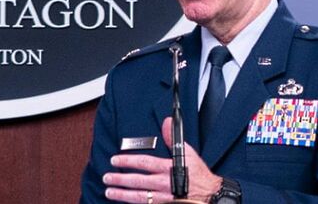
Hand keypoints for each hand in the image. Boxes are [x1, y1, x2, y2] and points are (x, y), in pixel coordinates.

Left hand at [103, 117, 221, 202]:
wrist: (211, 195)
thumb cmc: (199, 175)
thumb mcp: (189, 153)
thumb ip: (173, 138)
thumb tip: (167, 122)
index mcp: (168, 168)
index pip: (144, 163)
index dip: (128, 161)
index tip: (115, 160)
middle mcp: (164, 183)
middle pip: (137, 181)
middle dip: (120, 179)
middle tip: (107, 177)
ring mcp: (164, 197)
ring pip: (139, 197)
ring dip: (122, 194)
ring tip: (109, 192)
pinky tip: (125, 202)